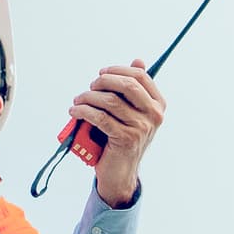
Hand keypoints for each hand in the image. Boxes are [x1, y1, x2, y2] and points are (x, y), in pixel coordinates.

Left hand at [66, 59, 166, 207]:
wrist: (120, 172)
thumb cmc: (123, 138)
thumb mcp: (133, 112)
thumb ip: (135, 89)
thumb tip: (139, 61)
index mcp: (158, 104)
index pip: (140, 76)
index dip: (118, 70)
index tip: (102, 73)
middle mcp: (154, 115)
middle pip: (127, 85)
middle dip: (103, 81)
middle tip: (89, 87)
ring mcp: (141, 128)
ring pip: (110, 101)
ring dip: (88, 97)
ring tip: (77, 101)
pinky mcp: (126, 139)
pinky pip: (101, 118)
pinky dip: (84, 111)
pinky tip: (75, 112)